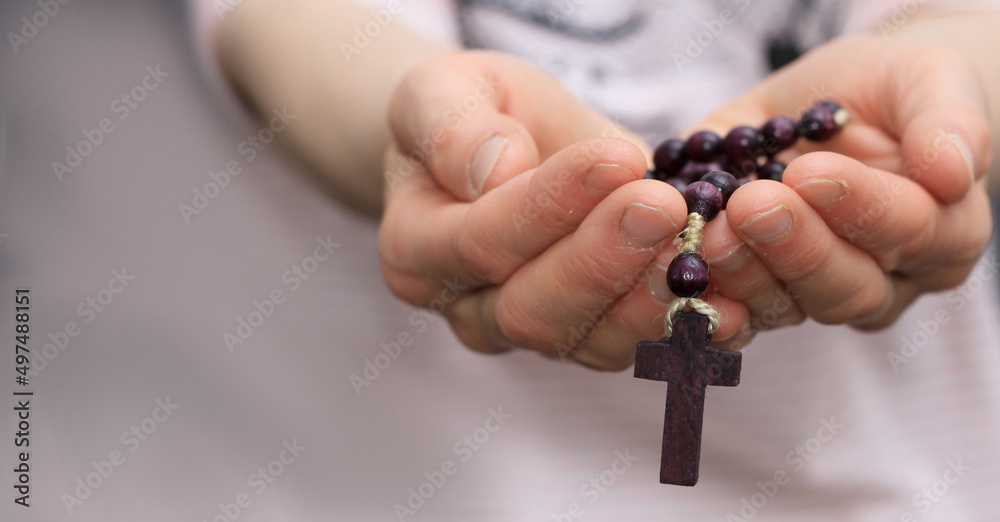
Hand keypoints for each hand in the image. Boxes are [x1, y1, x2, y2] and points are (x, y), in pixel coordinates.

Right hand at [380, 51, 696, 369]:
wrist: (503, 145)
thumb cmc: (468, 114)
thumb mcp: (443, 93)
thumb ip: (453, 128)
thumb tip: (497, 172)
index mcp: (416, 250)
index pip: (480, 241)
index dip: (548, 206)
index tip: (615, 160)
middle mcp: (471, 308)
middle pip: (534, 309)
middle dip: (604, 260)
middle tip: (664, 207)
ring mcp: (535, 331)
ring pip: (592, 342)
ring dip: (651, 299)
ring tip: (702, 246)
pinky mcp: (595, 335)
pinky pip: (642, 347)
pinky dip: (689, 328)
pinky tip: (730, 298)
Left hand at [685, 34, 992, 347]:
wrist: (832, 105)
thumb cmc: (889, 92)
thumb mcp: (927, 80)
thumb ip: (946, 121)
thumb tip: (952, 172)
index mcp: (940, 233)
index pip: (907, 231)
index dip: (861, 207)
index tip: (809, 172)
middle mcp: (881, 279)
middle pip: (844, 286)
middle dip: (794, 248)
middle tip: (750, 206)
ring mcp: (811, 295)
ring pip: (784, 307)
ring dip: (743, 274)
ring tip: (707, 231)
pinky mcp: (751, 296)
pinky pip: (730, 314)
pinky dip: (700, 299)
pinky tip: (673, 273)